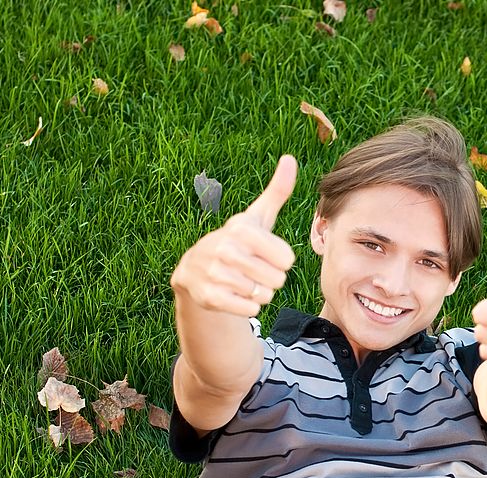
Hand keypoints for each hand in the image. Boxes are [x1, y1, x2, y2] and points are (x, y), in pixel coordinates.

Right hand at [170, 155, 297, 317]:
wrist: (196, 270)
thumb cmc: (238, 242)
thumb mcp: (257, 217)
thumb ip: (277, 191)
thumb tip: (290, 159)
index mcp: (241, 229)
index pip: (287, 259)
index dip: (280, 261)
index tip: (264, 254)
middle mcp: (225, 248)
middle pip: (277, 279)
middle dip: (270, 279)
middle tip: (253, 271)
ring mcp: (215, 273)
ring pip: (263, 295)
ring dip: (259, 293)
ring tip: (242, 281)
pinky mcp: (209, 297)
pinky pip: (249, 309)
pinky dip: (248, 307)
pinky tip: (235, 295)